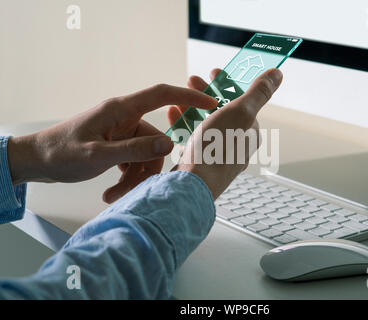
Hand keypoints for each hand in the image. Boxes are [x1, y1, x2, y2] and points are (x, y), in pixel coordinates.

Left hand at [8, 84, 217, 202]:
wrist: (36, 160)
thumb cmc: (60, 151)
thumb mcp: (99, 154)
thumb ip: (135, 150)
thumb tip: (170, 146)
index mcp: (121, 110)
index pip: (161, 94)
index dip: (187, 97)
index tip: (210, 104)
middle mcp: (125, 119)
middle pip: (155, 140)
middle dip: (147, 167)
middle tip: (129, 188)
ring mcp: (122, 133)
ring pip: (146, 155)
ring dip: (135, 177)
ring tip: (115, 194)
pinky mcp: (117, 145)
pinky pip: (135, 160)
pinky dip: (128, 176)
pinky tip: (113, 189)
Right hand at [168, 68, 282, 198]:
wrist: (193, 184)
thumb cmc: (217, 150)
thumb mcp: (241, 112)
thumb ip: (259, 92)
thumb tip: (278, 75)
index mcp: (249, 132)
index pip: (241, 100)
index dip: (227, 83)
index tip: (213, 72)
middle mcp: (237, 144)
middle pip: (222, 111)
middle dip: (206, 94)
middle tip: (191, 81)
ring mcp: (218, 154)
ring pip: (206, 124)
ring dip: (192, 107)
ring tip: (178, 98)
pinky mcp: (201, 162)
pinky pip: (193, 138)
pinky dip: (184, 124)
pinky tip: (173, 116)